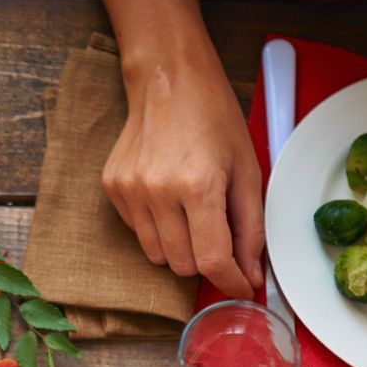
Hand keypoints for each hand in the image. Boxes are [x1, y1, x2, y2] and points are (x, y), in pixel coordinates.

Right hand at [103, 54, 264, 299]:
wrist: (168, 80)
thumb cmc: (213, 118)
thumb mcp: (247, 169)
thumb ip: (251, 227)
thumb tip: (252, 274)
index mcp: (198, 184)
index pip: (213, 260)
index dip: (231, 282)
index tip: (242, 287)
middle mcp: (158, 192)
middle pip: (183, 266)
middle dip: (206, 261)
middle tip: (218, 235)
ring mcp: (130, 192)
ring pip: (158, 257)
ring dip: (181, 248)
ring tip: (191, 214)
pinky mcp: (114, 190)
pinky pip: (139, 234)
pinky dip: (159, 229)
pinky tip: (168, 198)